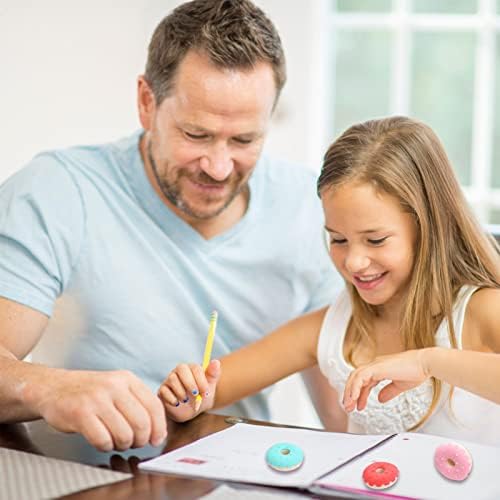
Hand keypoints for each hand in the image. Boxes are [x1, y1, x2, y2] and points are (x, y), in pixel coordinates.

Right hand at [26, 369, 166, 451]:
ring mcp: (97, 399)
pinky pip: (103, 440)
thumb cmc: (90, 392)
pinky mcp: (80, 413)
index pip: (154, 406)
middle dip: (141, 440)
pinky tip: (101, 440)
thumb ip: (138, 404)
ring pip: (124, 434)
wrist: (54, 387)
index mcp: (127, 379)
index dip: (159, 427)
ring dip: (122, 445)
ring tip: (115, 440)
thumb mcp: (118, 387)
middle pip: (142, 423)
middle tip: (133, 442)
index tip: (156, 439)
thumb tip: (157, 431)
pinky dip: (105, 446)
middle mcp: (114, 386)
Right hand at [158, 360, 220, 421]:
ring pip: (172, 379)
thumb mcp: (210, 387)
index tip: (206, 392)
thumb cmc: (201, 396)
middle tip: (196, 394)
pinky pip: (164, 391)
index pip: (194, 367)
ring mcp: (169, 380)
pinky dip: (171, 398)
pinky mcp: (162, 391)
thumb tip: (216, 362)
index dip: (201, 379)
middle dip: (190, 382)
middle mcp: (179, 372)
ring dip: (181, 391)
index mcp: (191, 368)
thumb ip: (213, 374)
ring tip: (186, 400)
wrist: (191, 412)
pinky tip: (177, 404)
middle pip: (181, 368)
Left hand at [342, 349, 430, 411]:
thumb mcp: (400, 385)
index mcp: (380, 368)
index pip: (363, 381)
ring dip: (350, 392)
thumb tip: (380, 399)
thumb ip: (389, 392)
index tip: (358, 405)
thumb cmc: (417, 371)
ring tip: (349, 406)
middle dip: (350, 394)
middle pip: (355, 378)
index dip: (359, 394)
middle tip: (348, 408)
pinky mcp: (377, 368)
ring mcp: (375, 365)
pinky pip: (360, 377)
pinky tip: (354, 398)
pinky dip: (355, 388)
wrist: (425, 363)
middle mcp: (375, 365)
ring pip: (355, 377)